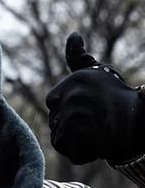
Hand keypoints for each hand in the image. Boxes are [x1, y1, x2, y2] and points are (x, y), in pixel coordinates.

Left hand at [46, 32, 144, 164]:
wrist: (139, 120)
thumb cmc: (116, 96)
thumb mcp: (96, 73)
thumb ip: (78, 59)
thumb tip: (73, 35)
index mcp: (74, 81)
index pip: (52, 101)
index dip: (66, 107)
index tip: (88, 106)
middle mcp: (72, 99)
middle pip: (54, 120)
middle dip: (70, 124)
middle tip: (95, 120)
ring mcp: (74, 121)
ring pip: (58, 137)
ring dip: (74, 139)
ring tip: (95, 131)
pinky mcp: (79, 142)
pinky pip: (66, 150)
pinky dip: (79, 152)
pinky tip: (96, 144)